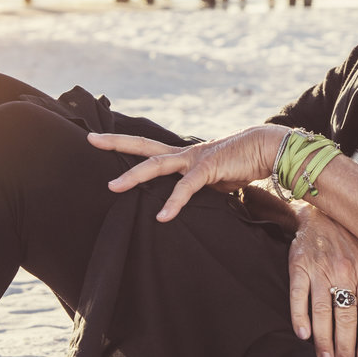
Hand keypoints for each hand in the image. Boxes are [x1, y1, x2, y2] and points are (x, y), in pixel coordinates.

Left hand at [90, 125, 284, 220]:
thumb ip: (197, 185)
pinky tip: (162, 217)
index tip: (104, 142)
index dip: (127, 147)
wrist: (267, 148)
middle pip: (142, 145)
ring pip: (156, 163)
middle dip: (115, 143)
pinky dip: (174, 202)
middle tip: (90, 140)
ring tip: (112, 186)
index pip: (149, 150)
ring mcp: (193, 159)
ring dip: (133, 175)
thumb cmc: (242, 163)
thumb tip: (187, 199)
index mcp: (183, 155)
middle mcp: (183, 153)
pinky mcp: (207, 168)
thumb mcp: (214, 177)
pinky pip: (186, 187)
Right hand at [287, 203, 357, 356]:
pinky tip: (303, 335)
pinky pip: (298, 295)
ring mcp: (320, 268)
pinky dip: (299, 317)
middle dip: (346, 347)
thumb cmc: (354, 239)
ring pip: (323, 310)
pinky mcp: (298, 266)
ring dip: (324, 339)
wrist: (322, 211)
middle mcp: (345, 270)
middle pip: (347, 316)